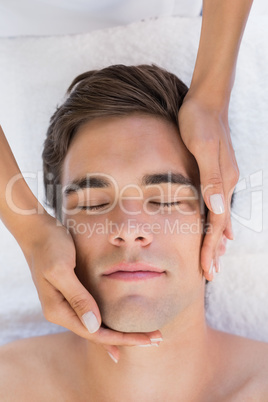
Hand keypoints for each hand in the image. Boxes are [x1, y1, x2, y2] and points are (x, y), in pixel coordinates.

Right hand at [21, 213, 161, 361]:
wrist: (37, 232)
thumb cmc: (49, 246)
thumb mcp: (61, 269)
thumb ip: (77, 297)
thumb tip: (94, 325)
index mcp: (58, 310)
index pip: (94, 333)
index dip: (122, 338)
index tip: (146, 340)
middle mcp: (61, 312)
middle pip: (97, 334)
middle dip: (126, 339)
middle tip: (155, 340)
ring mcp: (66, 304)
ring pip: (96, 327)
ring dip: (119, 332)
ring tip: (144, 337)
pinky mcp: (72, 294)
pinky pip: (93, 314)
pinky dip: (108, 323)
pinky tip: (118, 329)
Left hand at [178, 92, 238, 279]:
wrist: (207, 101)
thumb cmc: (200, 122)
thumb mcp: (203, 147)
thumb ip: (211, 177)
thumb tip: (217, 208)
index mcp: (222, 182)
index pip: (217, 224)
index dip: (210, 248)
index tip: (206, 270)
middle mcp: (225, 184)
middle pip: (221, 225)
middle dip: (214, 250)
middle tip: (209, 274)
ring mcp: (223, 179)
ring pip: (220, 218)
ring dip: (216, 240)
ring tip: (213, 259)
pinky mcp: (216, 173)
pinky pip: (218, 205)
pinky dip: (217, 223)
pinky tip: (217, 229)